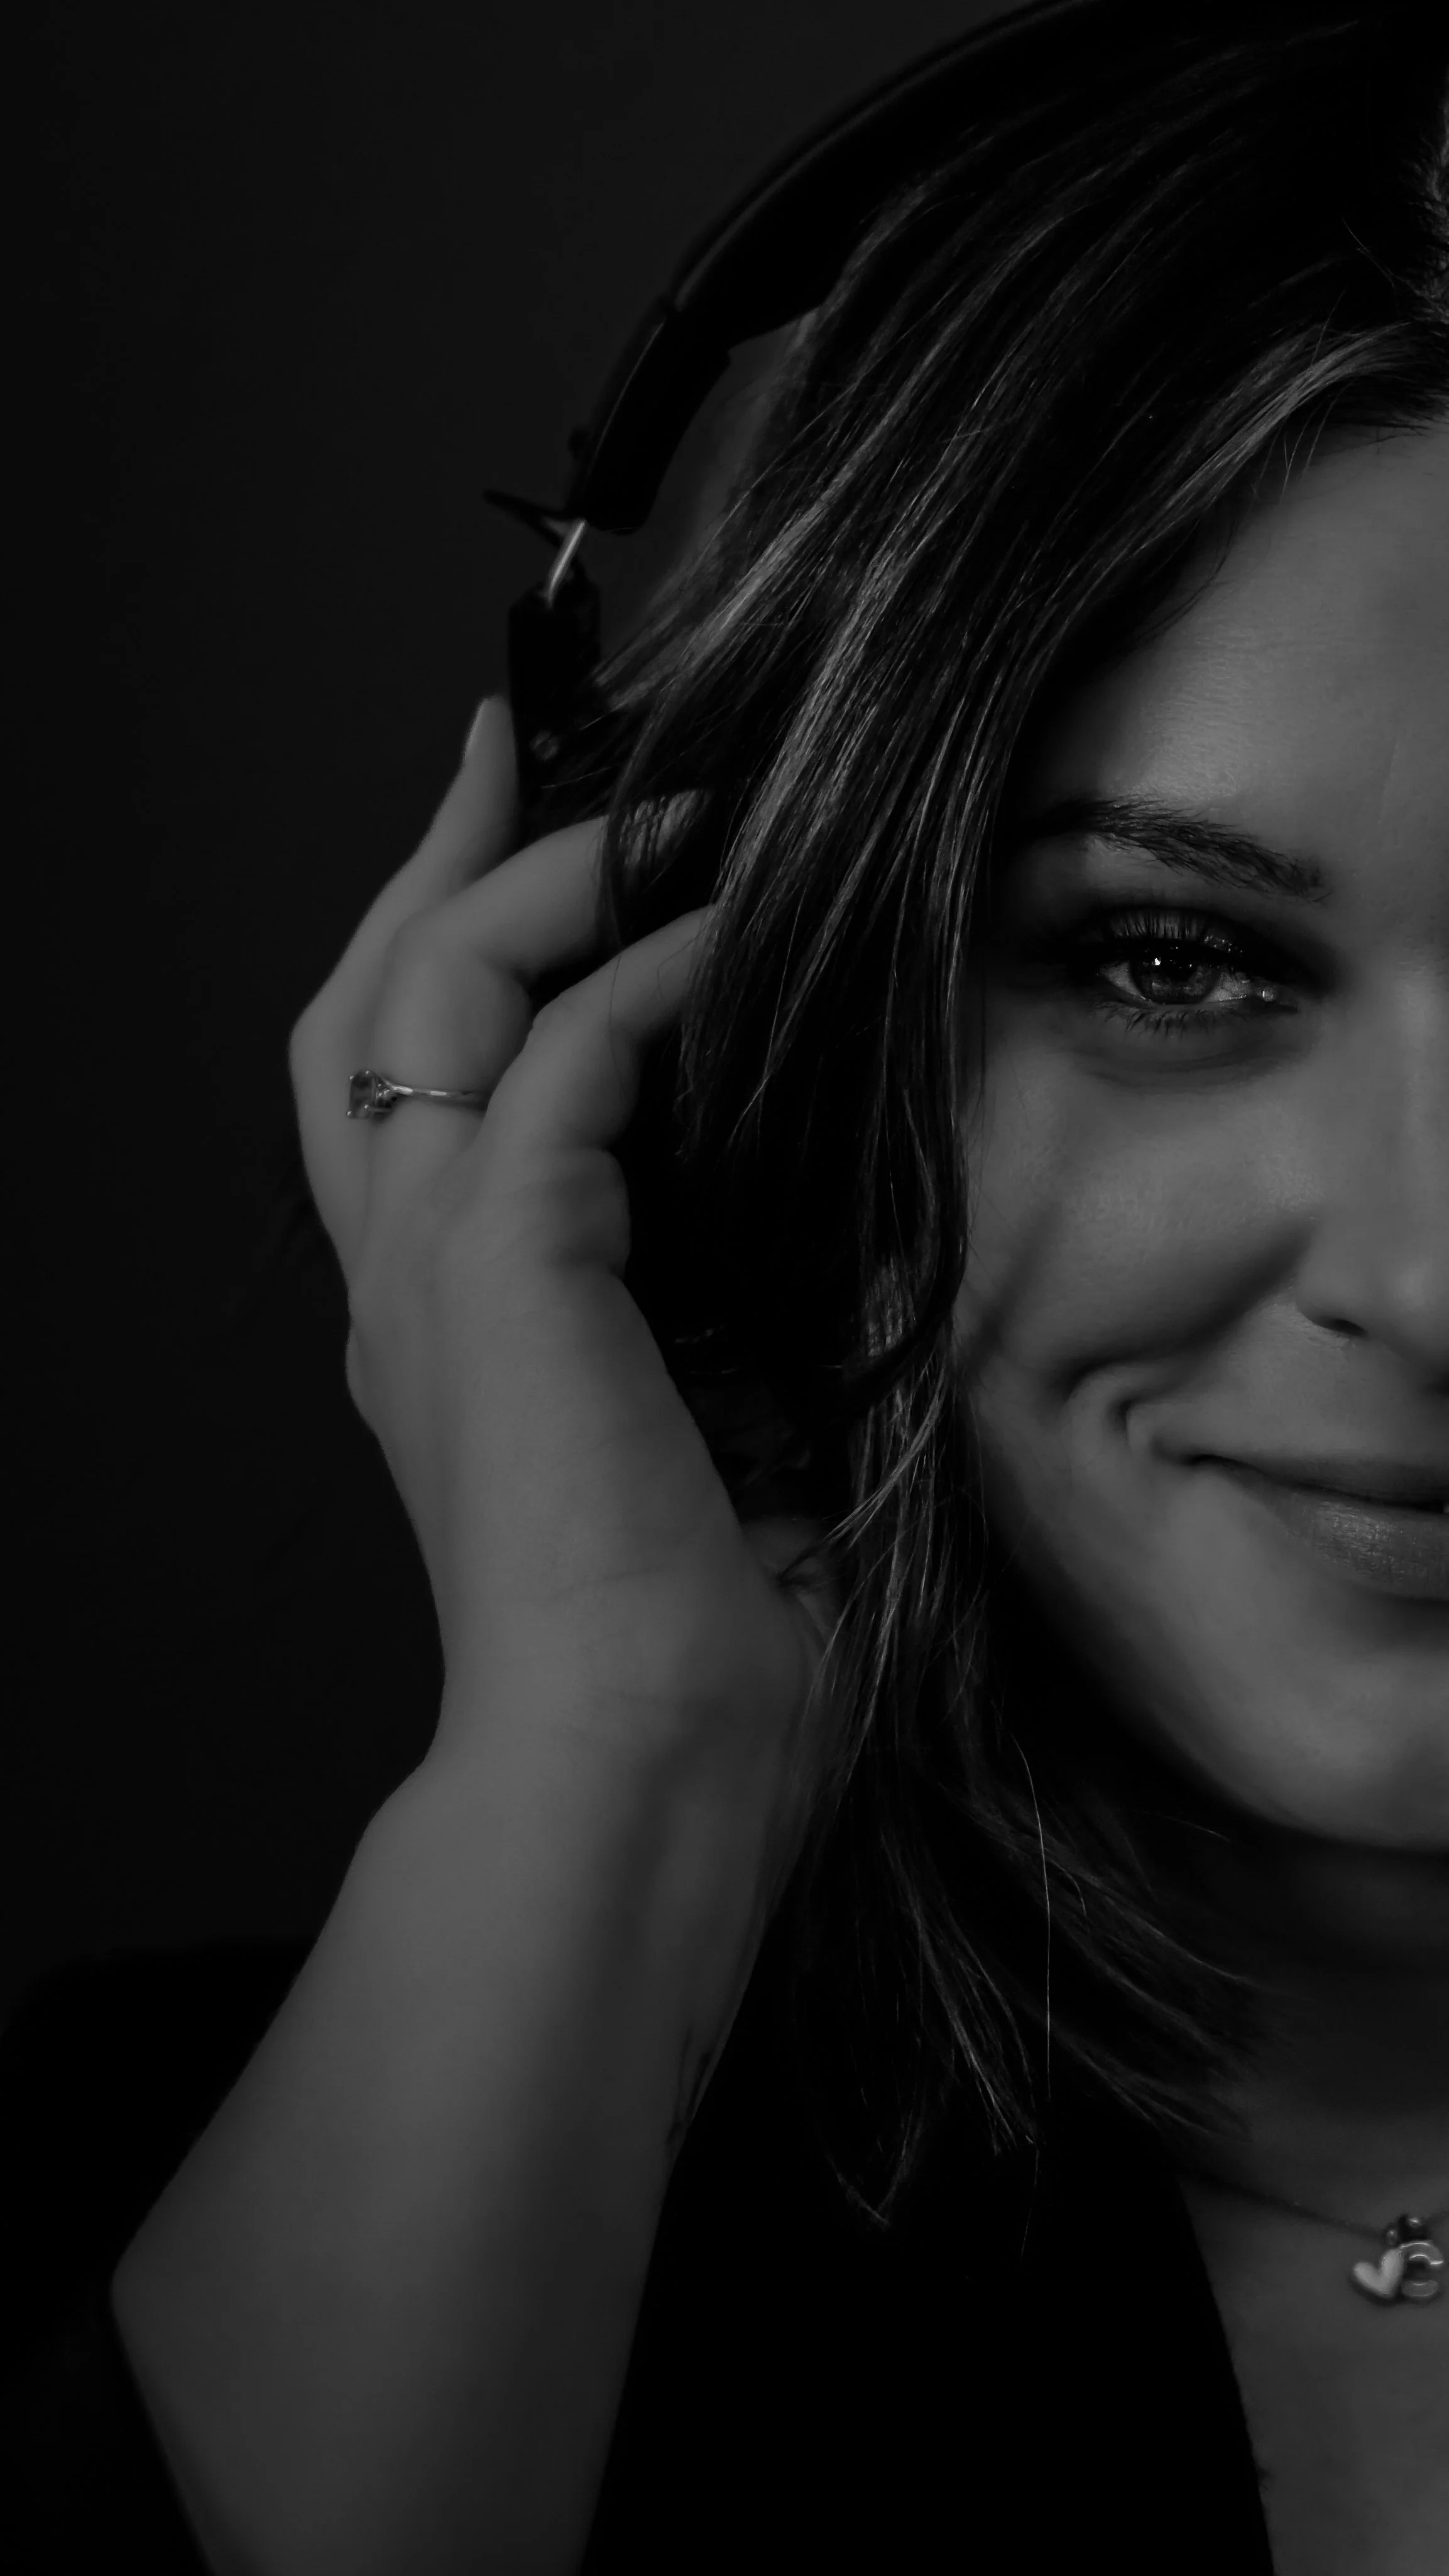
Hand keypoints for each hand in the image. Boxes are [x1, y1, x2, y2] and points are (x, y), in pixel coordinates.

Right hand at [289, 700, 838, 1841]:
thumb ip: (735, 1328)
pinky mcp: (510, 1268)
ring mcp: (438, 1269)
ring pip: (432, 994)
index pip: (404, 1101)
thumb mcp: (710, 1452)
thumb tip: (847, 1232)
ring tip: (658, 809)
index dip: (447, 963)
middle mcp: (407, 1283)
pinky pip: (566, 1059)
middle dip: (438, 866)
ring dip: (540, 880)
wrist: (639, 1776)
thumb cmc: (687, 1664)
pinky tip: (726, 934)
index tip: (530, 858)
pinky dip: (644, 975)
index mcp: (444, 1333)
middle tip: (514, 751)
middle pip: (366, 1007)